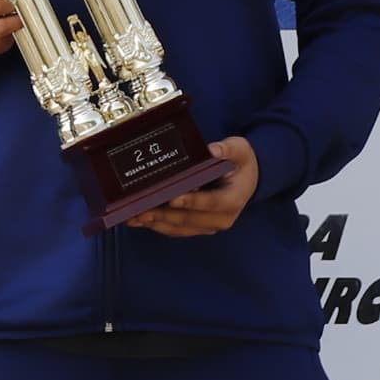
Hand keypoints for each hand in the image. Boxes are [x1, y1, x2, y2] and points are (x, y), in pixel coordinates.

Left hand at [139, 136, 259, 238]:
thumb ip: (228, 149)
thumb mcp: (240, 150)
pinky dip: (157, 226)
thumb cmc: (240, 163)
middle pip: (190, 219)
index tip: (173, 199)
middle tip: (142, 210)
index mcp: (233, 199)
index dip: (192, 202)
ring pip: (179, 228)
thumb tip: (211, 150)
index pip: (211, 202)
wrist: (245, 180)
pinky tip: (139, 220)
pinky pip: (175, 230)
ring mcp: (209, 226)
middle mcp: (222, 218)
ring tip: (134, 217)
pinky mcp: (197, 228)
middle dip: (165, 215)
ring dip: (156, 223)